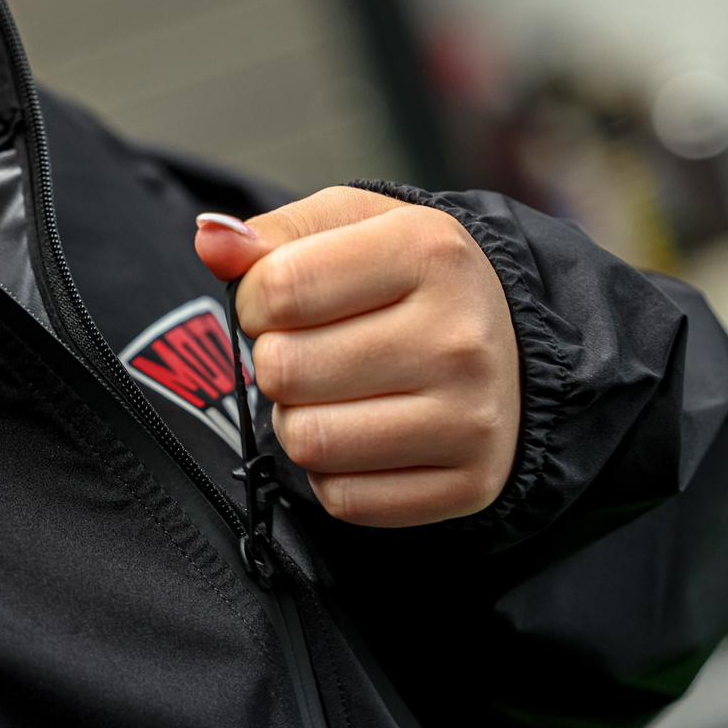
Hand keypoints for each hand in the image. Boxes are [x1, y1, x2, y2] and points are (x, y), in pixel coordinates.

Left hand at [194, 186, 519, 527]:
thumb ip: (276, 233)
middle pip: (284, 370)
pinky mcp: (468, 485)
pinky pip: (345, 499)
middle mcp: (460, 337)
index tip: (285, 304)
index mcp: (432, 253)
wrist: (516, 351)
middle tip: (314, 353)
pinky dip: (335, 473)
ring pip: (308, 442)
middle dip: (278, 362)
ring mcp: (470, 419)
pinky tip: (365, 436)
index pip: (278, 289)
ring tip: (334, 396)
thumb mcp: (356, 228)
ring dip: (299, 421)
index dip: (256, 300)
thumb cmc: (415, 283)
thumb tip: (211, 241)